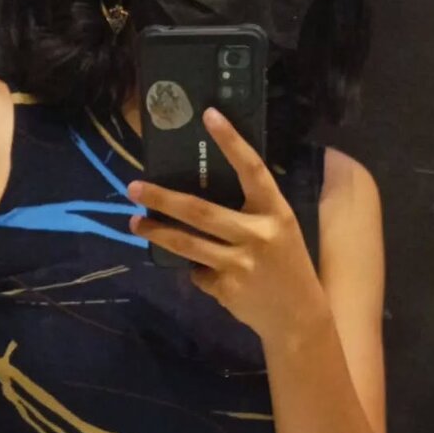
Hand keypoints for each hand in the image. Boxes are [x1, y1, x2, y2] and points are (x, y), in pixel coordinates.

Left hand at [127, 107, 328, 343]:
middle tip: (134, 187)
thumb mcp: (279, 230)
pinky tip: (206, 273)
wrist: (299, 317)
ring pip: (187, 244)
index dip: (231, 141)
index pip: (252, 169)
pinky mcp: (226, 288)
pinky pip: (197, 272)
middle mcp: (258, 235)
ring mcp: (240, 264)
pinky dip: (194, 270)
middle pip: (200, 211)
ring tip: (135, 222)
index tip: (209, 115)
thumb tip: (197, 194)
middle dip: (162, 198)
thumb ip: (249, 212)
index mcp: (275, 212)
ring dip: (157, 232)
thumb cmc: (286, 265)